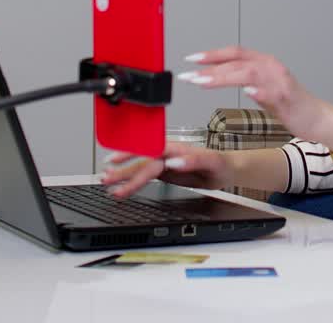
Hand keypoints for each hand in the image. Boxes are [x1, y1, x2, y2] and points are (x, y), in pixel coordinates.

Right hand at [100, 141, 231, 197]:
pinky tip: (121, 185)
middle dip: (123, 170)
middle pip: (141, 161)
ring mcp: (164, 162)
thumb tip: (174, 162)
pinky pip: (144, 174)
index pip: (150, 153)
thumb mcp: (212, 162)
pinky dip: (131, 180)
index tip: (118, 162)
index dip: (133, 157)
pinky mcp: (164, 171)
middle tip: (106, 178)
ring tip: (106, 182)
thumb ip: (193, 160)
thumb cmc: (220, 164)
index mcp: (175, 148)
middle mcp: (167, 153)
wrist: (226, 171)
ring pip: (140, 168)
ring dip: (123, 175)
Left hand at [179, 46, 332, 140]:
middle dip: (211, 68)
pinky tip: (247, 91)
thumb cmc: (292, 106)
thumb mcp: (265, 90)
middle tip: (189, 74)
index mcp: (265, 63)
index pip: (235, 53)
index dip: (213, 54)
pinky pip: (270, 91)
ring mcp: (279, 81)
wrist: (318, 119)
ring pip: (248, 72)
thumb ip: (248, 81)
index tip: (192, 59)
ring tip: (204, 81)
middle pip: (237, 61)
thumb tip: (224, 76)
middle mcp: (272, 67)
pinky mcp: (287, 97)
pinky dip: (258, 90)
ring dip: (224, 76)